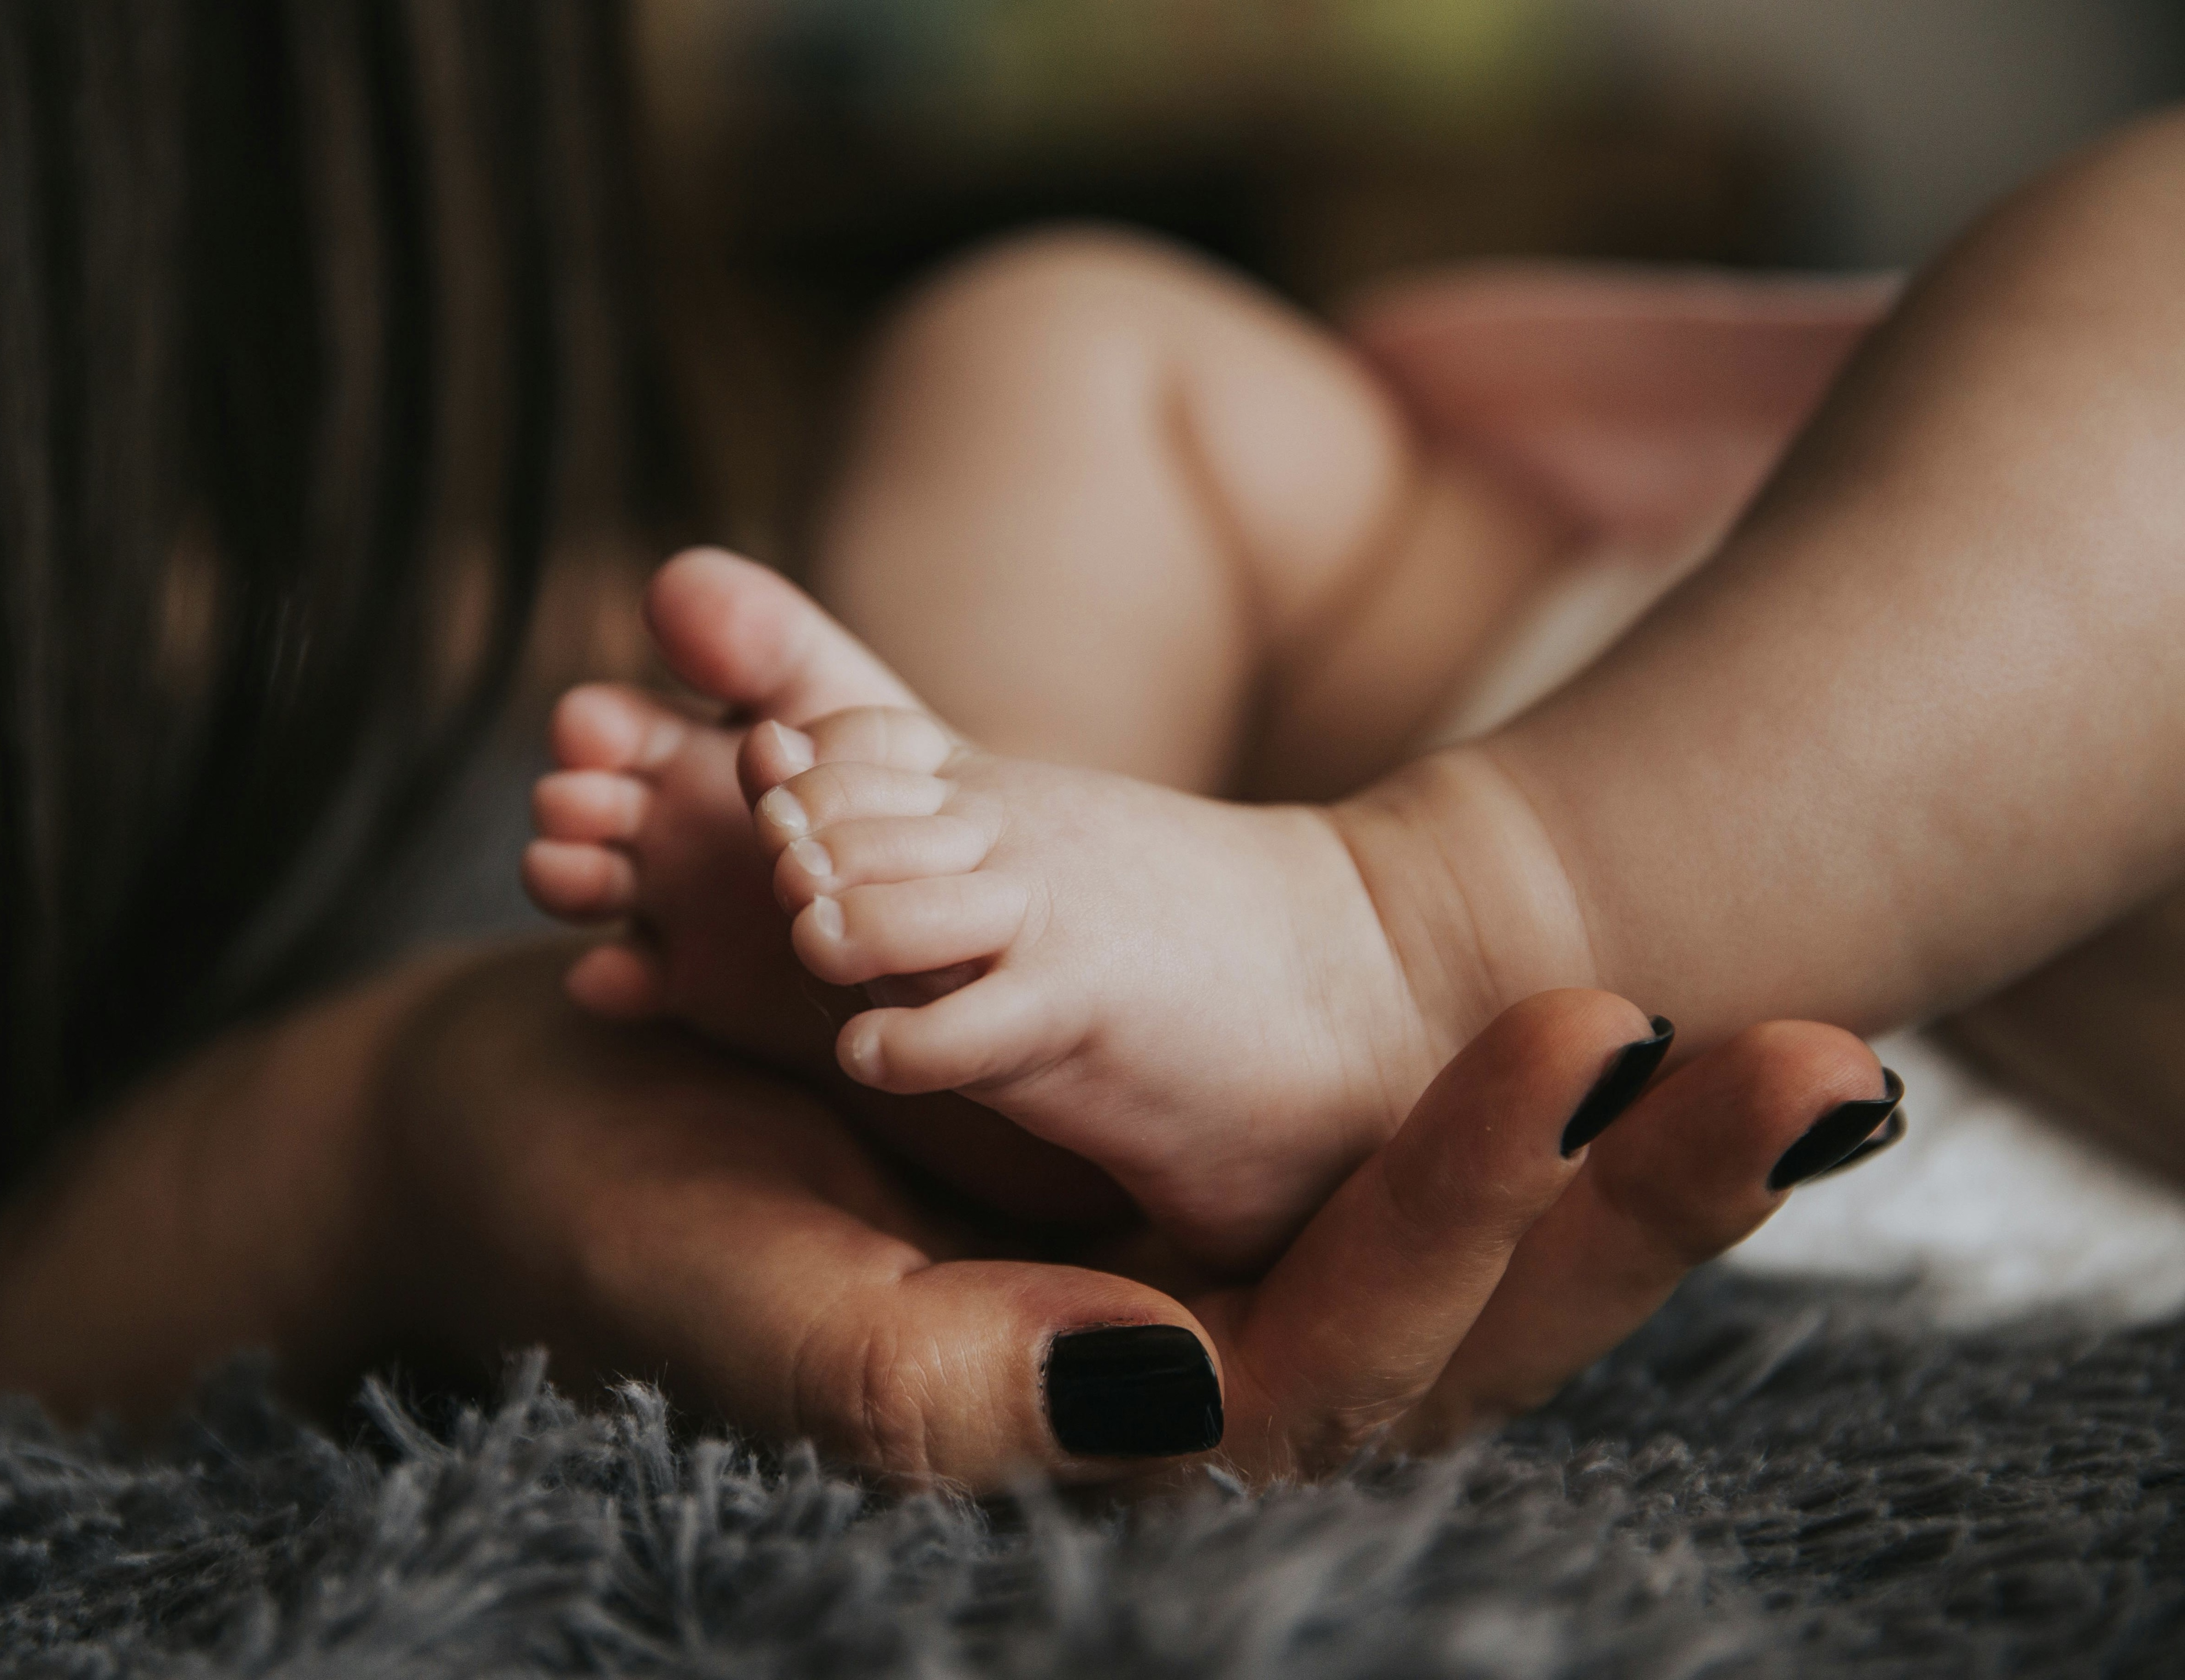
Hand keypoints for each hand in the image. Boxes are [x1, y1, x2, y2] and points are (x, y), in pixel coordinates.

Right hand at [376, 947, 1896, 1488]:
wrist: (554, 1121)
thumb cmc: (619, 1226)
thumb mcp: (756, 1302)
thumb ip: (940, 1389)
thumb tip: (1182, 1385)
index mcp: (1091, 1433)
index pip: (1346, 1361)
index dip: (1480, 1207)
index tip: (1598, 1036)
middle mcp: (1174, 1376)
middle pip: (1464, 1328)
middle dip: (1641, 1207)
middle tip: (1829, 1068)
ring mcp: (1186, 1279)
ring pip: (1452, 1245)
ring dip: (1629, 1158)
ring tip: (1806, 1053)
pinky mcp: (1169, 1191)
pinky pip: (1377, 1164)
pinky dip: (1506, 1105)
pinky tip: (1639, 1035)